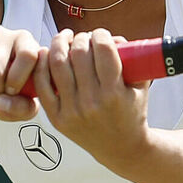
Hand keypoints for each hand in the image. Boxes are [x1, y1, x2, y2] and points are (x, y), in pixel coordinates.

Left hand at [34, 28, 149, 166]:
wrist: (121, 148)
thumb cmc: (132, 113)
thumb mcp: (140, 86)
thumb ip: (132, 59)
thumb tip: (112, 36)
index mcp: (115, 93)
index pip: (103, 50)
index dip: (100, 34)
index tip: (100, 34)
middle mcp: (92, 102)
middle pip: (79, 54)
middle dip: (80, 38)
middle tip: (82, 37)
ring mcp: (72, 111)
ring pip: (58, 65)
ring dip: (59, 44)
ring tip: (63, 38)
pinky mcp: (57, 118)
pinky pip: (42, 85)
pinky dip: (41, 65)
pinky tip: (46, 54)